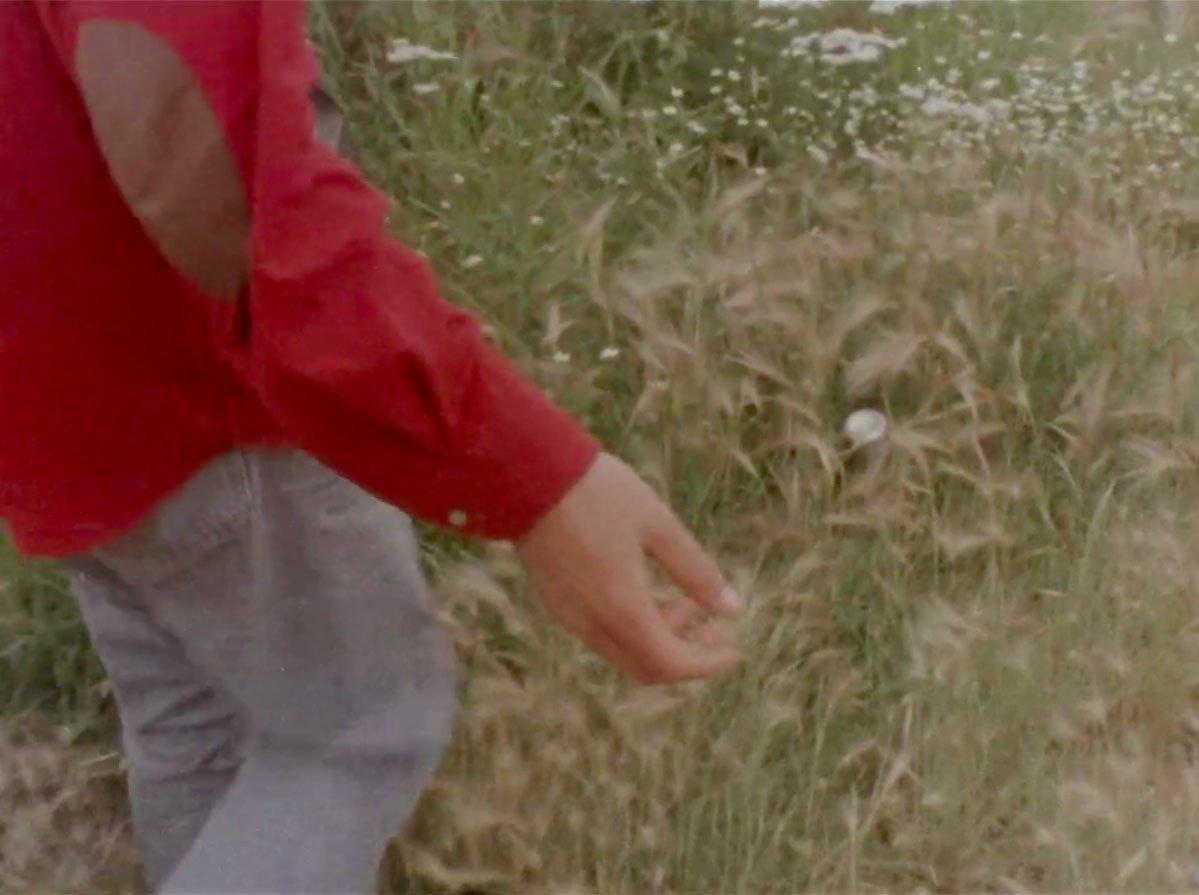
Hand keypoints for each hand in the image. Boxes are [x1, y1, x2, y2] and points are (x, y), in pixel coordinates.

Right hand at [516, 453, 743, 684]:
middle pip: (645, 666)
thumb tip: (732, 608)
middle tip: (715, 628)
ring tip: (687, 600)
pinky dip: (631, 625)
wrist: (527, 474)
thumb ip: (695, 570)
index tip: (733, 649)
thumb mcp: (657, 524)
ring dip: (659, 637)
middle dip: (685, 655)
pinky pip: (600, 632)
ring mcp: (568, 615)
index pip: (670, 664)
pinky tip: (647, 589)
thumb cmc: (598, 492)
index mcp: (621, 608)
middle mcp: (591, 623)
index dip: (706, 664)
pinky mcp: (555, 601)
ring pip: (622, 650)